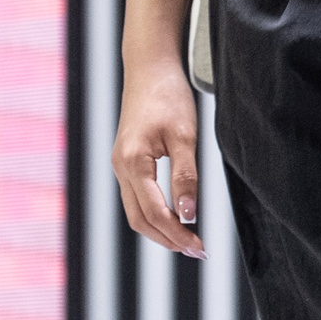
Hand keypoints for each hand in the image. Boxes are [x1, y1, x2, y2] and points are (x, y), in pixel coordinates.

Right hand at [112, 54, 204, 254]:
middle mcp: (120, 168)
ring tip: (188, 241)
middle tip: (197, 250)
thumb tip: (189, 214)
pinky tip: (174, 219)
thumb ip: (186, 176)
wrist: (150, 69)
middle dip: (168, 240)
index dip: (177, 234)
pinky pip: (136, 198)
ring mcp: (120, 165)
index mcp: (133, 163)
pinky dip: (154, 215)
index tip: (200, 246)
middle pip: (140, 220)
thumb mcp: (185, 136)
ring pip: (136, 212)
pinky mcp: (126, 162)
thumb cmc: (169, 96)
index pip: (155, 213)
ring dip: (160, 230)